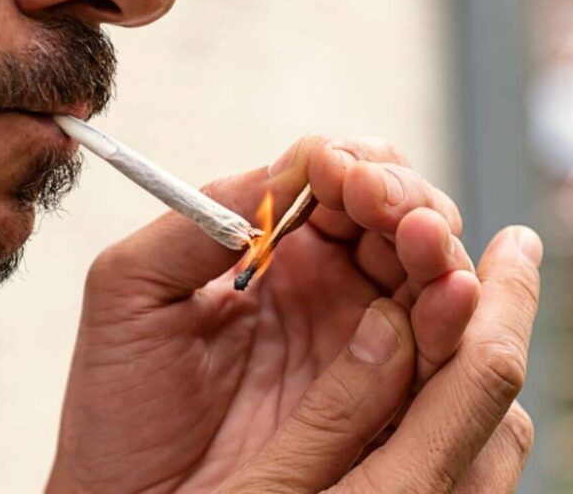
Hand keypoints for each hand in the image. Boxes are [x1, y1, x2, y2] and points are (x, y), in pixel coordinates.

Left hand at [47, 136, 539, 491]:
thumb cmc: (119, 410)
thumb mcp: (133, 293)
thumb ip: (200, 219)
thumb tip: (291, 162)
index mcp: (283, 255)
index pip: (345, 187)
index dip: (352, 166)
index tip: (336, 165)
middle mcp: (339, 291)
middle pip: (404, 222)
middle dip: (404, 200)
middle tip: (382, 200)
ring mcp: (372, 344)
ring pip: (431, 279)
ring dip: (436, 249)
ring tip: (420, 236)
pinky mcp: (393, 403)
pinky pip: (438, 352)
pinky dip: (454, 317)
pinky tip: (451, 293)